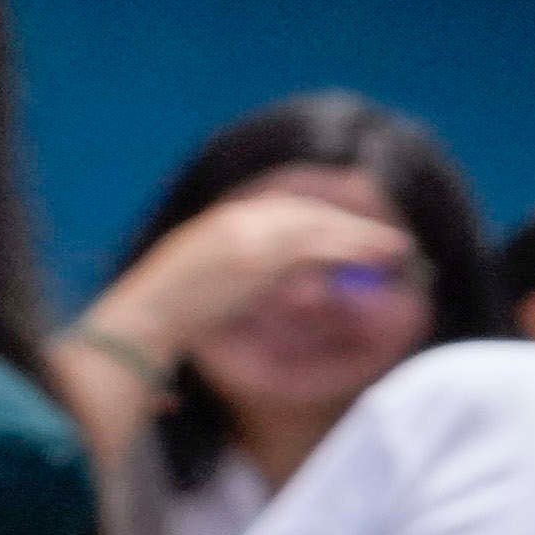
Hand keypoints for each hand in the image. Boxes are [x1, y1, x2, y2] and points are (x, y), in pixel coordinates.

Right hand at [79, 175, 419, 376]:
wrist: (136, 324)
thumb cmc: (154, 321)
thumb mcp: (193, 292)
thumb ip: (228, 283)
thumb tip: (255, 286)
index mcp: (216, 226)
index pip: (282, 209)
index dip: (321, 219)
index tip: (348, 228)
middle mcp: (232, 222)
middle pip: (305, 213)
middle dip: (348, 224)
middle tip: (385, 238)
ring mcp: (244, 236)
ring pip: (318, 227)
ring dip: (360, 237)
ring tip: (398, 248)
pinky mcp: (256, 257)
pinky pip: (315, 248)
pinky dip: (351, 250)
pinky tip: (378, 258)